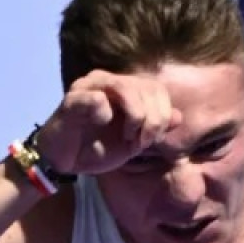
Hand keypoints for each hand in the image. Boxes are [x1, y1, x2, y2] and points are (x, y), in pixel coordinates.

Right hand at [36, 71, 181, 176]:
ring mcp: (89, 87)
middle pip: (147, 87)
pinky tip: (101, 124)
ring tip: (128, 137)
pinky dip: (106, 114)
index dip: (163, 115)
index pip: (157, 89)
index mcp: (124, 88)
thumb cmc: (99, 148)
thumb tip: (178, 116)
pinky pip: (97, 98)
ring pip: (125, 88)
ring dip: (135, 117)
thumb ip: (156, 128)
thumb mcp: (135, 142)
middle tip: (141, 142)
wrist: (65, 161)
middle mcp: (108, 81)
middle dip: (153, 120)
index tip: (152, 139)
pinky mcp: (72, 100)